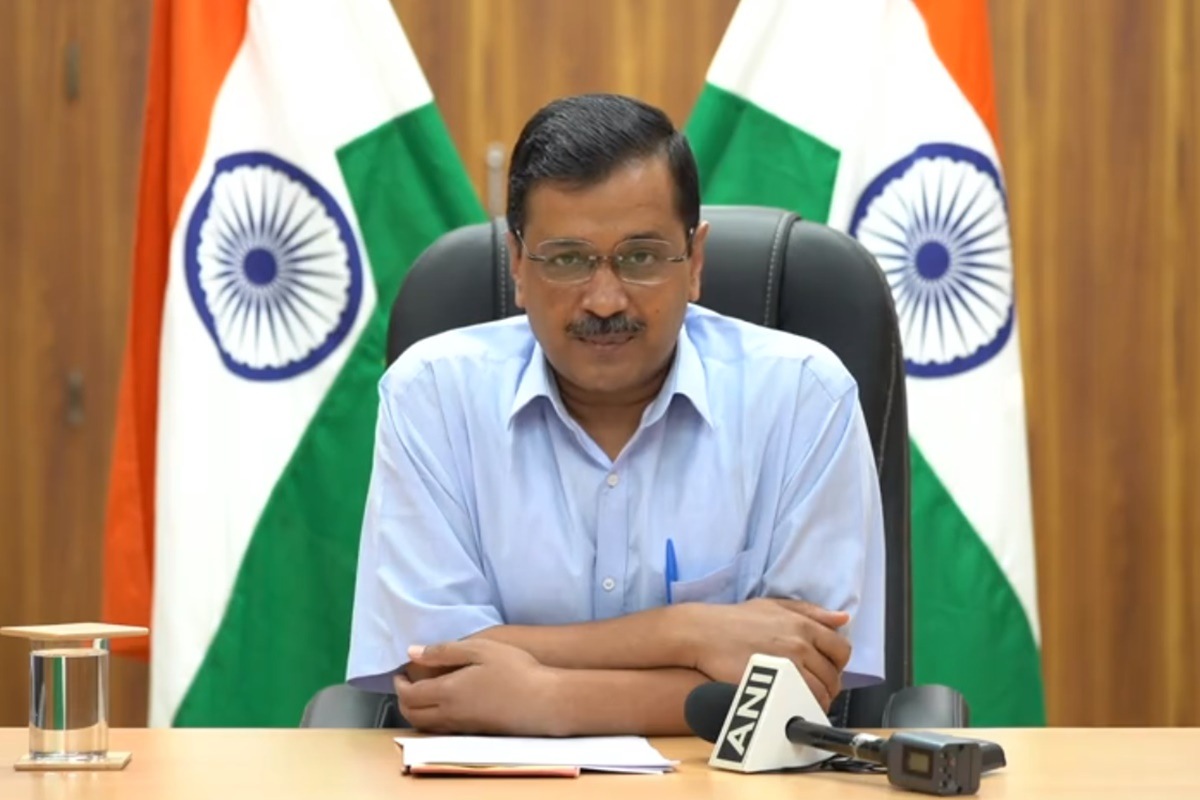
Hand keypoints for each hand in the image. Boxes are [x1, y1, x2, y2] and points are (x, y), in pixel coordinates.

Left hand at [394, 638, 562, 734]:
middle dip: (403, 700)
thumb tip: (413, 653)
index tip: (400, 673)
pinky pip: (442, 729)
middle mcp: (451, 714)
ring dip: (416, 711)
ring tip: (422, 694)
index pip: (410, 695)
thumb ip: (443, 650)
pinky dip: (432, 719)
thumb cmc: (515, 669)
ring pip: (426, 725)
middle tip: (406, 684)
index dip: (399, 684)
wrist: (544, 701)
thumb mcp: (480, 648)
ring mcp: (463, 726)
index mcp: (448, 692)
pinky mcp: (476, 731)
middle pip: (413, 714)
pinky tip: (445, 705)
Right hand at [684, 598, 851, 710]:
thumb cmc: (733, 620)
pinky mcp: (775, 684)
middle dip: (827, 685)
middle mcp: (800, 644)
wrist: (703, 633)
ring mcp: (789, 666)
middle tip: (813, 688)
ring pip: (820, 692)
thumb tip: (842, 618)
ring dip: (817, 700)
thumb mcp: (773, 606)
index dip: (836, 664)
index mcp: (803, 625)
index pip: (841, 650)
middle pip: (833, 675)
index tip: (825, 669)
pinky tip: (792, 705)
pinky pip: (802, 703)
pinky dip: (803, 707)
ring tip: (802, 700)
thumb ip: (810, 611)